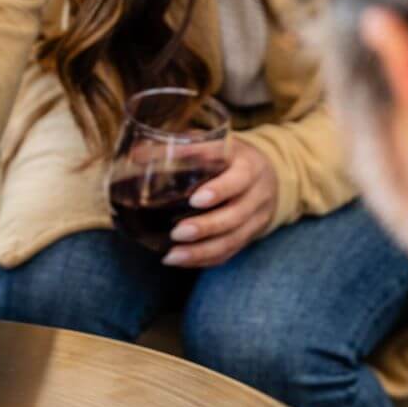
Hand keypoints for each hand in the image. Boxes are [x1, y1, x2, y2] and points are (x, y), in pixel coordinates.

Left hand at [163, 140, 278, 267]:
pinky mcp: (249, 236)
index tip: (195, 199)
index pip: (239, 179)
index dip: (220, 190)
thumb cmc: (230, 159)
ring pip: (233, 240)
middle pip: (235, 215)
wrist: (270, 175)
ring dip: (201, 251)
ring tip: (172, 256)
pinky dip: (204, 259)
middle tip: (177, 233)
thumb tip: (136, 156)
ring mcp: (256, 218)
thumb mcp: (215, 146)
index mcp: (249, 166)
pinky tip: (180, 260)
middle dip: (206, 227)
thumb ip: (184, 149)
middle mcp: (257, 193)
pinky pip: (229, 252)